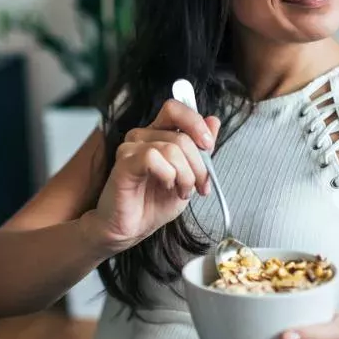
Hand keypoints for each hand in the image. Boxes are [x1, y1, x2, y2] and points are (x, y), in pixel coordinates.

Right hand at [91, 99, 221, 253]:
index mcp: (158, 134)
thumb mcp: (189, 175)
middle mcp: (143, 136)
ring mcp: (131, 147)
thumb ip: (200, 149)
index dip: (196, 123)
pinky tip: (166, 186)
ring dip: (185, 176)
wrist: (132, 229)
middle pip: (182, 136)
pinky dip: (168, 175)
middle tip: (198, 186)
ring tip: (181, 191)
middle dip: (199, 166)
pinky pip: (153, 157)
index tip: (208, 146)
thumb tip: (213, 121)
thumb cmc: (153, 204)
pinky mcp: (124, 162)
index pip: (176, 109)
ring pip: (172, 149)